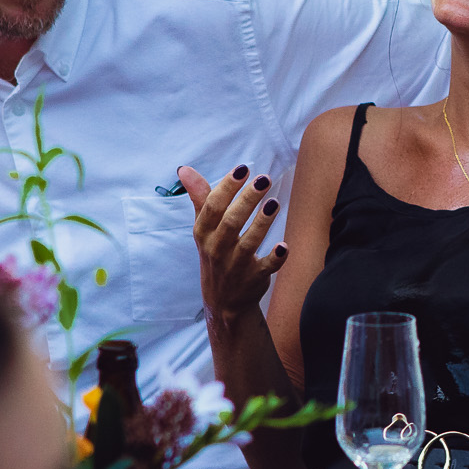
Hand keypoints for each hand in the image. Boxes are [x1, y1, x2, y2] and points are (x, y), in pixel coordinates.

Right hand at [181, 164, 284, 322]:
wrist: (223, 299)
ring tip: (273, 203)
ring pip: (249, 243)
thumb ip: (200, 198)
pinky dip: (275, 258)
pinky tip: (284, 246)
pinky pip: (265, 268)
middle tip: (264, 179)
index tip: (242, 169)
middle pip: (231, 222)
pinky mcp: (253, 279)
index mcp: (204, 233)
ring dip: (262, 224)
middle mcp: (217, 249)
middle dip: (247, 200)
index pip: (213, 207)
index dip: (227, 187)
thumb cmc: (215, 252)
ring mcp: (235, 266)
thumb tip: (185, 169)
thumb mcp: (204, 228)